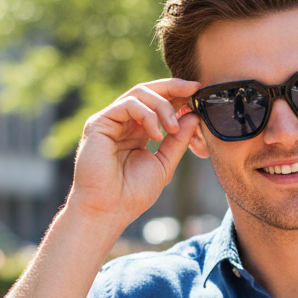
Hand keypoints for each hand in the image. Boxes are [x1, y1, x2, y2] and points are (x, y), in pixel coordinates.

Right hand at [69, 78, 202, 230]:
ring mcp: (109, 121)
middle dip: (173, 87)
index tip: (199, 91)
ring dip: (162, 106)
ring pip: (139, 94)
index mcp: (137, 130)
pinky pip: (127, 104)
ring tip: (173, 129)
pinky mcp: (98, 123)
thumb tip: (194, 115)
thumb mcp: (164, 163)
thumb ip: (178, 141)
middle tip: (194, 89)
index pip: (157, 102)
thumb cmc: (133, 193)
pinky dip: (147, 115)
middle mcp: (122, 122)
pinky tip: (156, 135)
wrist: (109, 210)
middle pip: (147, 91)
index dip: (177, 94)